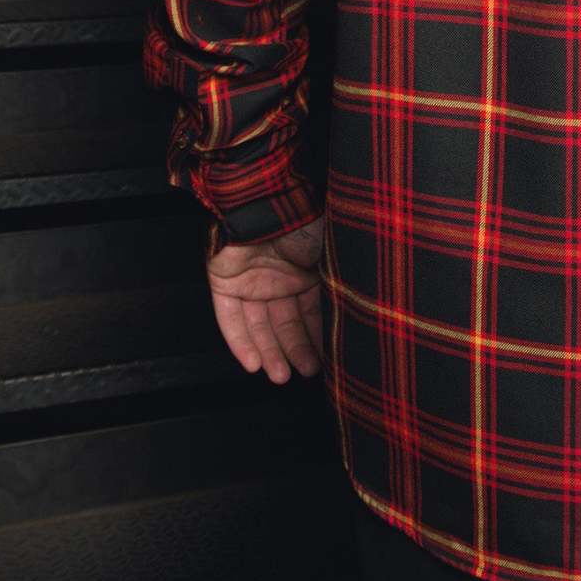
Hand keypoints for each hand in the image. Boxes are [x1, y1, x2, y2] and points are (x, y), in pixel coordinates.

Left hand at [205, 215, 324, 383]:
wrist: (266, 204)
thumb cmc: (303, 223)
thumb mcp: (331, 255)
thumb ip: (338, 283)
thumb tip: (356, 313)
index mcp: (305, 270)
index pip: (310, 311)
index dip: (318, 336)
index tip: (328, 359)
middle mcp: (278, 278)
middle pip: (284, 322)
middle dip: (295, 349)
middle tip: (308, 371)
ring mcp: (250, 281)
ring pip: (258, 325)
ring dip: (269, 352)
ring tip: (281, 376)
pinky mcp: (224, 282)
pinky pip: (229, 318)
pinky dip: (240, 341)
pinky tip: (253, 364)